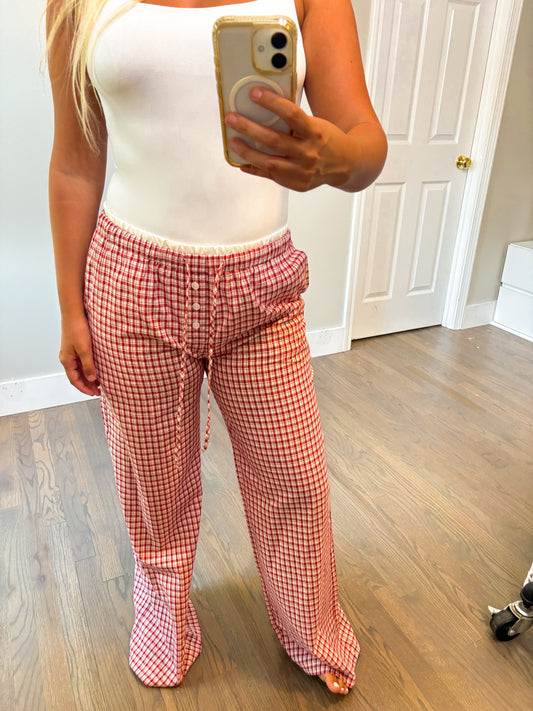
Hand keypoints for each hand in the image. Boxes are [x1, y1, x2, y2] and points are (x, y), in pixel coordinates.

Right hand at [59, 314, 99, 396]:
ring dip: (88, 377)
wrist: (74, 313)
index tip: (94, 394)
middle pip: (76, 376)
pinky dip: (87, 369)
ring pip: (79, 370)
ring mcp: (70, 353)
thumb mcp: (85, 349)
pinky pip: (80, 362)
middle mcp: (66, 358)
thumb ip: (88, 365)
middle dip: (87, 385)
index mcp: (66, 360)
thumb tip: (91, 379)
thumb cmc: (78, 329)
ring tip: (99, 383)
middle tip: (99, 391)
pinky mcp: (75, 347)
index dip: (84, 388)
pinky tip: (95, 369)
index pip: (74, 380)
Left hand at [224, 87, 357, 191]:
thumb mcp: (315, 125)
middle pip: (274, 140)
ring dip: (247, 151)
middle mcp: (308, 153)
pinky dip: (255, 169)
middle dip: (249, 128)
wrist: (346, 163)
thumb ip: (293, 121)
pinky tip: (242, 162)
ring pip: (269, 162)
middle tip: (232, 118)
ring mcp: (302, 171)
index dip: (272, 102)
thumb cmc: (327, 140)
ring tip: (233, 142)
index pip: (291, 114)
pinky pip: (271, 177)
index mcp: (315, 132)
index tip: (255, 93)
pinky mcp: (297, 184)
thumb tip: (265, 109)